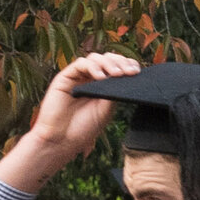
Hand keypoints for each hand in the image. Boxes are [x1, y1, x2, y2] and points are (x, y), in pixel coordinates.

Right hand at [3, 51, 137, 187]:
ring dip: (108, 63)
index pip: (116, 68)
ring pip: (95, 58)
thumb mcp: (106, 110)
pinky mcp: (65, 77)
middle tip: (130, 72)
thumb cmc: (83, 128)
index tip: (137, 71)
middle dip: (120, 62)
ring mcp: (77, 76)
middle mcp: (90, 78)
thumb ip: (114, 92)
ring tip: (117, 74)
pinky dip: (93, 67)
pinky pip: (80, 64)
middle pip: (107, 59)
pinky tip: (101, 77)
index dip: (127, 65)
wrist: (61, 140)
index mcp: (102, 86)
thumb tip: (126, 77)